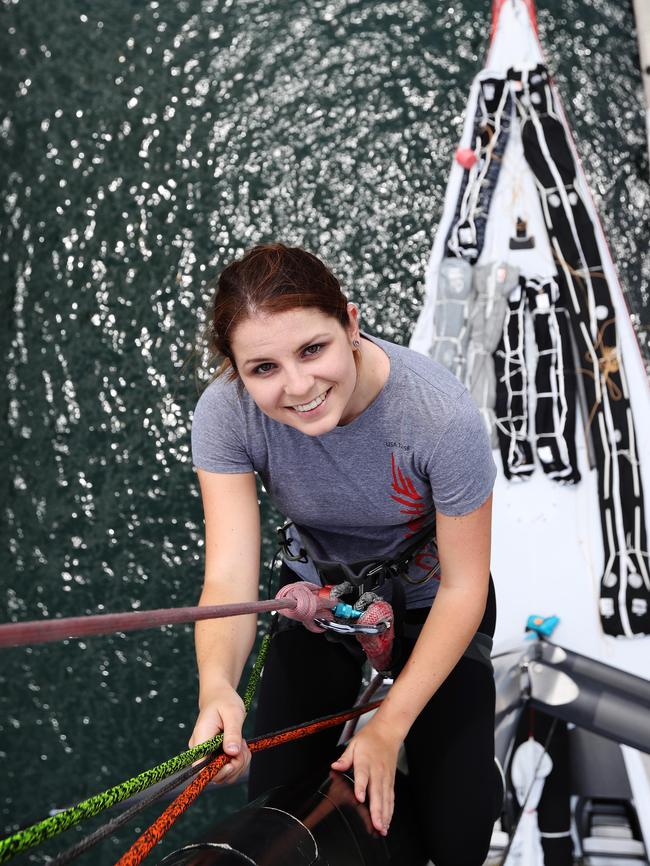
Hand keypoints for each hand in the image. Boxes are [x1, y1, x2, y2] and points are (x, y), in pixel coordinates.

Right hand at [189, 686, 250, 783]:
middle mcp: (200, 751)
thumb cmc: (224, 701)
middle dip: (234, 766)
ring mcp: (206, 754)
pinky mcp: (214, 755)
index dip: (218, 771)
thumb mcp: (233, 713)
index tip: (234, 759)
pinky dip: (238, 761)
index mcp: (201, 739)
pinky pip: (226, 767)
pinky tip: (241, 747)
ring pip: (223, 774)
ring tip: (243, 744)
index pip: (202, 768)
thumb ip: (233, 733)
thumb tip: (232, 752)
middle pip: (215, 774)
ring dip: (238, 764)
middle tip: (243, 747)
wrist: (218, 696)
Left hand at [331, 717, 401, 835]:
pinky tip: (387, 822)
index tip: (360, 798)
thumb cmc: (369, 738)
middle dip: (377, 810)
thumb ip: (344, 758)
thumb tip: (335, 766)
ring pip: (386, 798)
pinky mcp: (391, 781)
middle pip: (377, 792)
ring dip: (385, 814)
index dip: (361, 787)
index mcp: (365, 761)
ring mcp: (386, 777)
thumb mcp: (353, 744)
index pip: (363, 775)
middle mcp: (377, 771)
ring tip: (382, 829)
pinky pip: (391, 798)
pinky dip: (390, 811)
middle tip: (376, 824)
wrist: (388, 732)